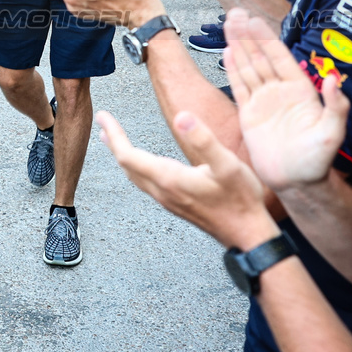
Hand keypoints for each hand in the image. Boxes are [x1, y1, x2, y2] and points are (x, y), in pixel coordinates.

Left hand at [99, 109, 279, 250]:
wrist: (247, 234)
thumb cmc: (240, 200)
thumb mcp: (227, 164)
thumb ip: (204, 140)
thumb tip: (182, 117)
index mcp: (169, 178)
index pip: (129, 155)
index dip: (114, 134)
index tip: (104, 117)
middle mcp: (163, 191)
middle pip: (127, 165)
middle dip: (113, 142)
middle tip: (104, 123)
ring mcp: (168, 200)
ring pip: (135, 176)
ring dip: (122, 156)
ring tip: (113, 141)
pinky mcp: (175, 204)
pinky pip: (145, 183)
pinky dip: (135, 167)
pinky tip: (141, 164)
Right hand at [223, 9, 348, 192]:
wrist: (296, 183)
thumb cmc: (318, 162)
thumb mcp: (332, 134)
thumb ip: (336, 106)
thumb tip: (333, 79)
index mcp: (300, 91)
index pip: (280, 58)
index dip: (266, 38)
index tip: (254, 20)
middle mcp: (280, 92)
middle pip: (260, 57)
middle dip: (248, 35)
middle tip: (235, 14)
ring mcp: (263, 102)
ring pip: (248, 67)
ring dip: (238, 46)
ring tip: (228, 25)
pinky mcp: (249, 115)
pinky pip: (239, 87)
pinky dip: (232, 69)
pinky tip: (227, 52)